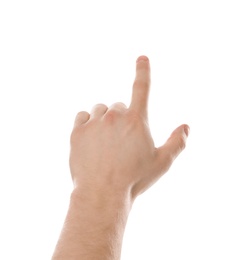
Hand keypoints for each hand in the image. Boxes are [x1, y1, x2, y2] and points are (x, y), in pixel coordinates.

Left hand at [69, 56, 188, 200]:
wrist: (102, 193)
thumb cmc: (134, 178)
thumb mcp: (162, 162)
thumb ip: (177, 142)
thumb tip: (186, 127)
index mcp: (136, 120)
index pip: (141, 88)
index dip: (143, 71)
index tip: (142, 58)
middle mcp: (114, 116)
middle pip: (118, 106)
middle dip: (122, 119)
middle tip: (121, 140)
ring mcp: (94, 123)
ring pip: (100, 110)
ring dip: (104, 120)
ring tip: (105, 141)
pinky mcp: (77, 132)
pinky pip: (82, 116)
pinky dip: (87, 123)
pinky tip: (90, 138)